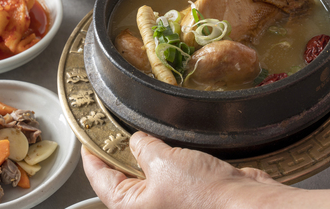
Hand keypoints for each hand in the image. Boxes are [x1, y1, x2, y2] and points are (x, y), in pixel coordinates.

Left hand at [81, 131, 281, 208]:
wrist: (242, 201)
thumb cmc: (202, 194)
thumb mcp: (162, 161)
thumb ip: (143, 146)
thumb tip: (137, 139)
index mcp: (132, 206)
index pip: (101, 179)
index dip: (92, 157)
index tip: (87, 141)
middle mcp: (148, 205)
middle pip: (123, 175)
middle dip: (120, 151)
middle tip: (115, 129)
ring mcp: (168, 198)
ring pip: (148, 171)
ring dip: (147, 152)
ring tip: (143, 133)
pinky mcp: (187, 189)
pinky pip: (169, 170)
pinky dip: (167, 155)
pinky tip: (170, 143)